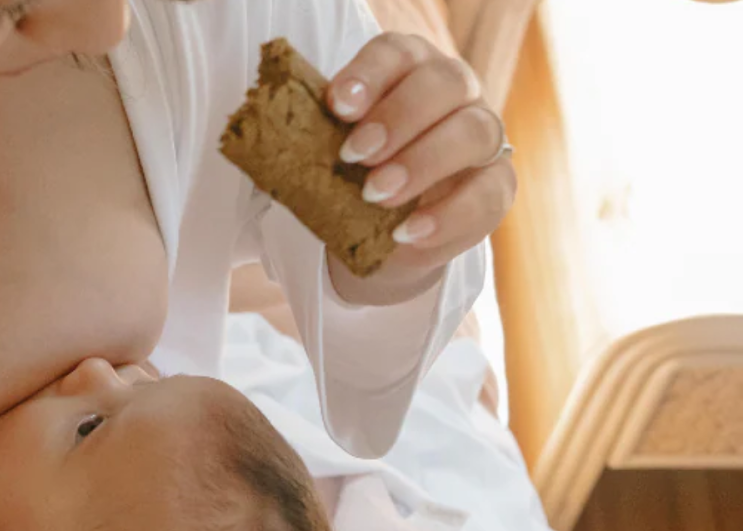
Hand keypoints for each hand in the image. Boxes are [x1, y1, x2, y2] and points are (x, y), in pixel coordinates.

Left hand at [328, 33, 515, 296]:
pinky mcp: (496, 186)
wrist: (379, 235)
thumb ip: (316, 141)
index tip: (337, 106)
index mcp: (408, 71)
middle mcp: (454, 94)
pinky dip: (446, 215)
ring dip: (422, 162)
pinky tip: (407, 232)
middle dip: (398, 117)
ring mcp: (482, 137)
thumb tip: (276, 143)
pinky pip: (487, 194)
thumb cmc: (352, 177)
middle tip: (355, 155)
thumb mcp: (328, 156)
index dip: (369, 74)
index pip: (397, 53)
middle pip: (444, 83)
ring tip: (376, 194)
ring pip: (475, 131)